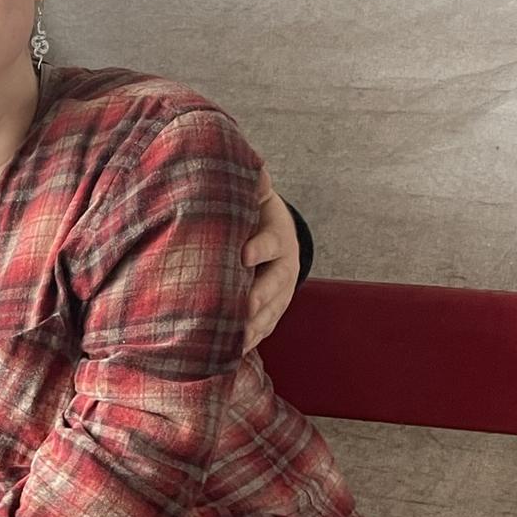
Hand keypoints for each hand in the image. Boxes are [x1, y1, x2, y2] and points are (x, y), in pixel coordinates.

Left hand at [241, 165, 300, 352]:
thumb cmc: (254, 213)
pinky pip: (264, 329)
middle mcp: (284, 267)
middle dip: (258, 298)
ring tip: (234, 341)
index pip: (269, 242)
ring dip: (253, 327)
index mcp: (278, 236)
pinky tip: (233, 353)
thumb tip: (251, 163)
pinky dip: (250, 341)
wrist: (274, 235)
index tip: (242, 254)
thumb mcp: (255, 196)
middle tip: (242, 309)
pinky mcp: (272, 311)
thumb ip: (251, 184)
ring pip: (270, 312)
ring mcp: (280, 293)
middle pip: (274, 285)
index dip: (258, 249)